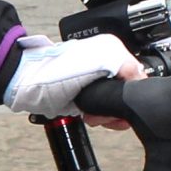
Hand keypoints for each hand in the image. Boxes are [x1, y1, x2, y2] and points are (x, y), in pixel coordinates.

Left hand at [0, 32, 143, 116]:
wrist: (28, 87)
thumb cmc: (55, 71)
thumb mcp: (99, 60)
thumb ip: (126, 66)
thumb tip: (142, 79)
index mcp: (113, 51)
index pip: (138, 75)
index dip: (133, 93)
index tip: (123, 103)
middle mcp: (107, 66)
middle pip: (129, 94)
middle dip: (118, 107)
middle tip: (104, 111)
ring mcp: (96, 84)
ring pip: (118, 106)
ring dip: (108, 115)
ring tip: (93, 114)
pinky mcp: (87, 100)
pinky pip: (105, 113)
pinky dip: (100, 119)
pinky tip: (90, 117)